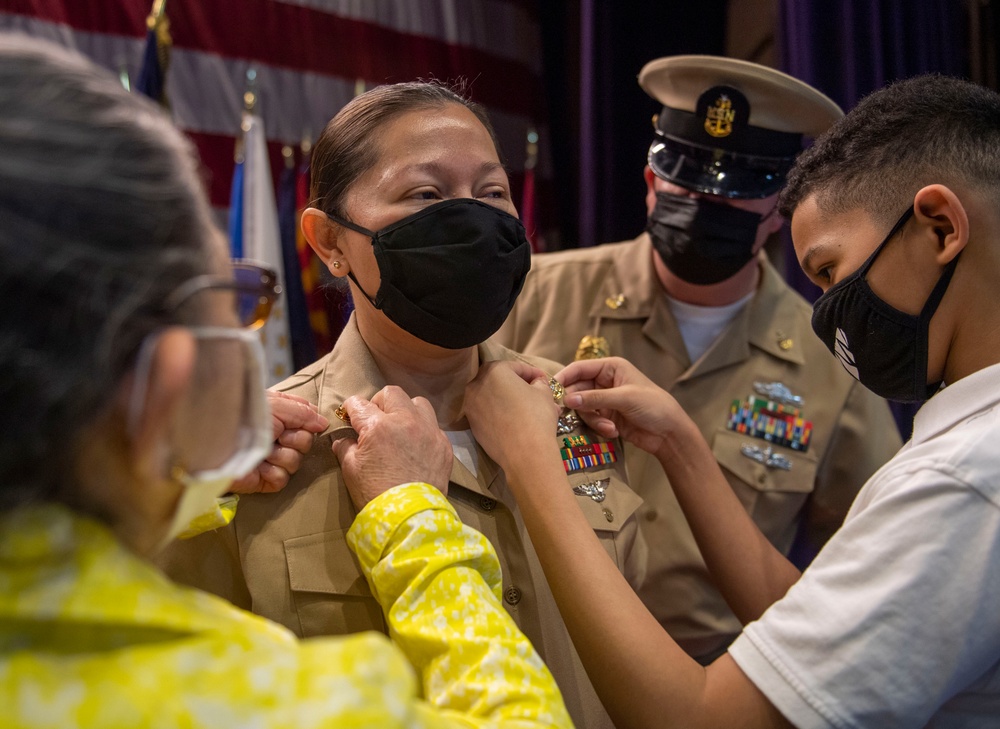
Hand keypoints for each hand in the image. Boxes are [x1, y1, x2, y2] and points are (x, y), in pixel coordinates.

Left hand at [229, 391, 328, 493]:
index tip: (299, 421)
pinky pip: (283, 478)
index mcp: (281, 418)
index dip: (309, 422)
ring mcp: (273, 460)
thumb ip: (302, 412)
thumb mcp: (276, 405)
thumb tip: (324, 423)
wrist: (218, 439)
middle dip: (294, 438)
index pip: (309, 421)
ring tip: (262, 451)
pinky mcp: (265, 480)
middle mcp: (279, 438)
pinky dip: (271, 471)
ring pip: (296, 461)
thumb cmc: (243, 418)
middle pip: (307, 443)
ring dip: (280, 454)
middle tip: (276, 435)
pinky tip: (258, 466)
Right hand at [332, 386, 452, 509]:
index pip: (359, 403)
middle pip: (391, 393)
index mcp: (378, 426)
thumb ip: (345, 446)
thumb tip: (344, 438)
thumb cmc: (374, 494)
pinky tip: (415, 445)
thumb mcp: (351, 469)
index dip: (351, 408)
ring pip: (418, 403)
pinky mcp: (444, 445)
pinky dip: (422, 430)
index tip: (350, 416)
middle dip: (379, 403)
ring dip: (405, 410)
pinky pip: (433, 425)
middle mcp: (406, 421)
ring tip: (400, 428)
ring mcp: (429, 431)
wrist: (408, 518)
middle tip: (374, 420)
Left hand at [464, 360, 561, 472]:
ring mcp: (471, 407)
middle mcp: (476, 385)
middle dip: (517, 385)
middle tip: (534, 392)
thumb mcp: (544, 393)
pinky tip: (513, 421)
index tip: (543, 380)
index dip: (533, 373)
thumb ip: (539, 382)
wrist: (524, 453)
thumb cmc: (536, 416)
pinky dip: (499, 413)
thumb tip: (537, 382)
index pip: (516, 367)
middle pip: (500, 380)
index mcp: (494, 371)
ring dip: (508, 400)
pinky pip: (487, 413)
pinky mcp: (472, 425)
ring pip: (492, 398)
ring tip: (526, 408)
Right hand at [558, 357, 693, 458]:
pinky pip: (591, 420)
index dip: (564, 378)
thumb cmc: (653, 406)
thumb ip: (595, 398)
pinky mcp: (606, 417)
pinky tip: (613, 431)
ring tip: (609, 427)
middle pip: (577, 390)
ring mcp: (604, 400)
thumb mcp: (624, 398)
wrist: (669, 433)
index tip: (550, 391)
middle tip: (570, 414)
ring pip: (583, 408)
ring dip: (593, 419)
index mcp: (610, 368)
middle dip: (578, 404)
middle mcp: (605, 381)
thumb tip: (567, 400)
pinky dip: (599, 427)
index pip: (579, 368)